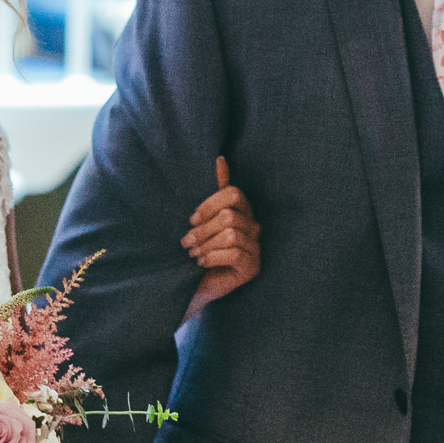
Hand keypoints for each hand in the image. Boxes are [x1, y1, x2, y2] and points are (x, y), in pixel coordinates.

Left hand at [183, 157, 260, 317]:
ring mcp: (256, 247)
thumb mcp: (204, 219)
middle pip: (230, 215)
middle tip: (187, 242)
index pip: (233, 194)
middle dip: (203, 229)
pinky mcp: (253, 267)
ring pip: (231, 234)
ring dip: (206, 245)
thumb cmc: (200, 249)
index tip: (192, 220)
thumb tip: (221, 159)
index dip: (209, 204)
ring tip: (194, 254)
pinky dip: (213, 257)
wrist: (196, 284)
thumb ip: (214, 192)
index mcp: (242, 211)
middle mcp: (254, 227)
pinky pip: (235, 253)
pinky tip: (203, 264)